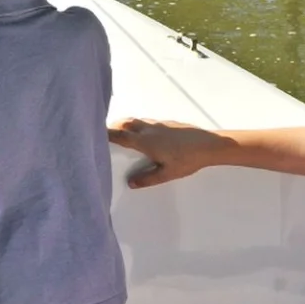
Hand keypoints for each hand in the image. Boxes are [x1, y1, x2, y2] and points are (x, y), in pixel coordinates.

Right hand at [107, 118, 227, 188]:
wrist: (209, 144)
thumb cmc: (187, 160)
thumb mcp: (167, 174)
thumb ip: (148, 178)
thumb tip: (131, 183)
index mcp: (145, 142)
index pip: (120, 136)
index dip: (106, 134)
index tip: (95, 133)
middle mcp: (149, 130)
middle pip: (125, 123)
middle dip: (113, 126)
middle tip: (105, 132)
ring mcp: (159, 124)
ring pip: (136, 121)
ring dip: (126, 124)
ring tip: (121, 132)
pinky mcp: (168, 123)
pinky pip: (147, 122)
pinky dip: (139, 125)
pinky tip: (144, 134)